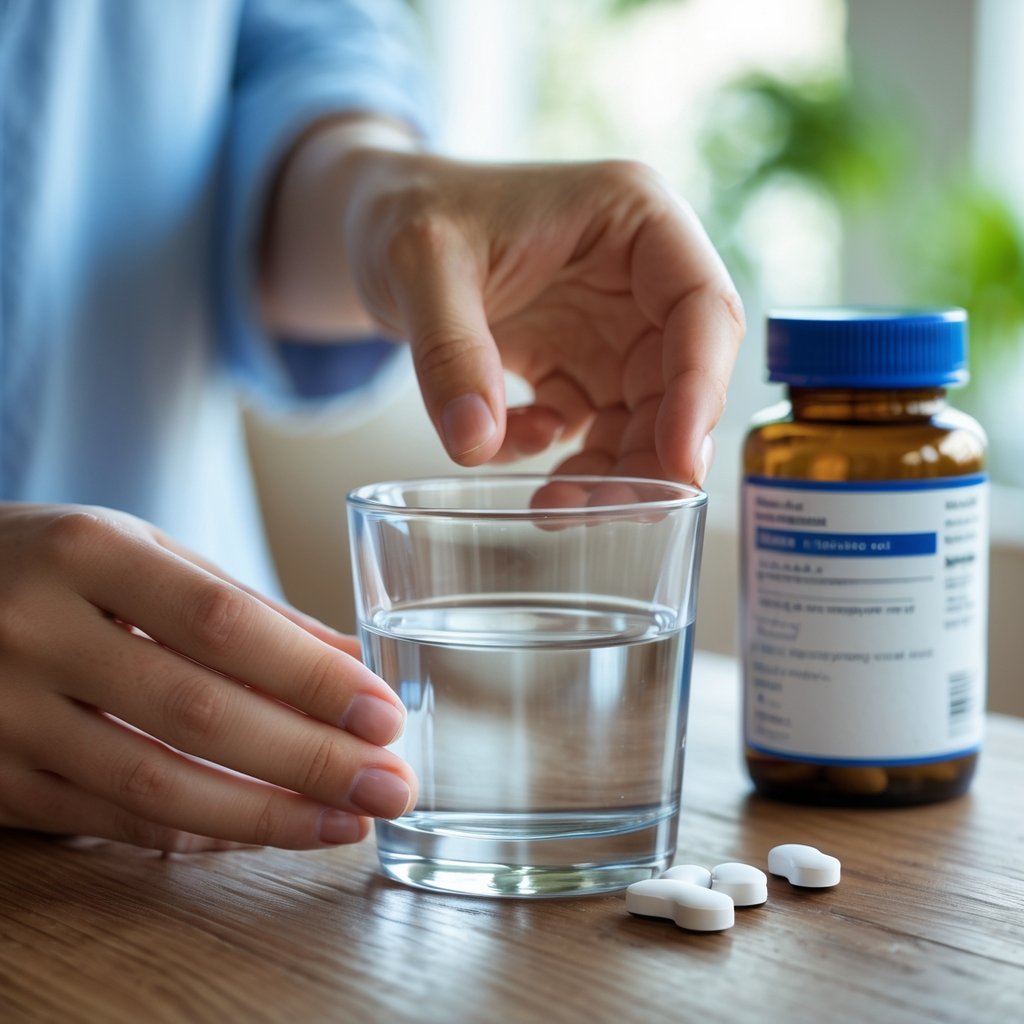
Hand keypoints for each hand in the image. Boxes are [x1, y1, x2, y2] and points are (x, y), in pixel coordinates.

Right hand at [0, 504, 415, 851]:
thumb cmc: (55, 564)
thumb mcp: (143, 553)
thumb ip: (243, 607)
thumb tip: (350, 660)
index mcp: (88, 552)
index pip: (222, 623)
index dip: (310, 677)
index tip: (382, 715)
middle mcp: (35, 630)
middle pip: (196, 712)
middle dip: (309, 758)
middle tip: (388, 785)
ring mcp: (1, 712)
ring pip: (153, 784)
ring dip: (266, 814)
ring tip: (344, 821)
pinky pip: (109, 820)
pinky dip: (196, 831)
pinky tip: (263, 830)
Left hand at [262, 120, 743, 484]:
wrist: (378, 230)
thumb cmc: (408, 212)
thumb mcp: (421, 264)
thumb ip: (449, 350)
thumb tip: (475, 446)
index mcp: (635, 219)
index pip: (703, 308)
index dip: (700, 388)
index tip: (678, 464)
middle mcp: (637, 277)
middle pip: (680, 378)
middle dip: (653, 452)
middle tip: (611, 510)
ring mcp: (607, 327)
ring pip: (641, 416)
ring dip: (610, 469)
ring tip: (554, 505)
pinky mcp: (574, 365)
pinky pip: (588, 429)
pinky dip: (562, 457)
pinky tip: (509, 445)